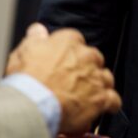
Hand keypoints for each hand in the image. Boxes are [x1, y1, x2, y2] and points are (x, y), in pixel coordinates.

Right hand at [6, 23, 120, 133]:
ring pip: (106, 77)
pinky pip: (114, 100)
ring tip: (87, 95)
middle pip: (94, 58)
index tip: (64, 61)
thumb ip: (35, 38)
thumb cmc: (26, 80)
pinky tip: (102, 107)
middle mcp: (86, 56)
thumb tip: (38, 30)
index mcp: (68, 41)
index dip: (69, 52)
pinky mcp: (101, 98)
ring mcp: (95, 77)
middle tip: (74, 80)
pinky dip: (109, 104)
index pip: (75, 40)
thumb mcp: (23, 51)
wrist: (32, 104)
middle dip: (87, 68)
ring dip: (99, 84)